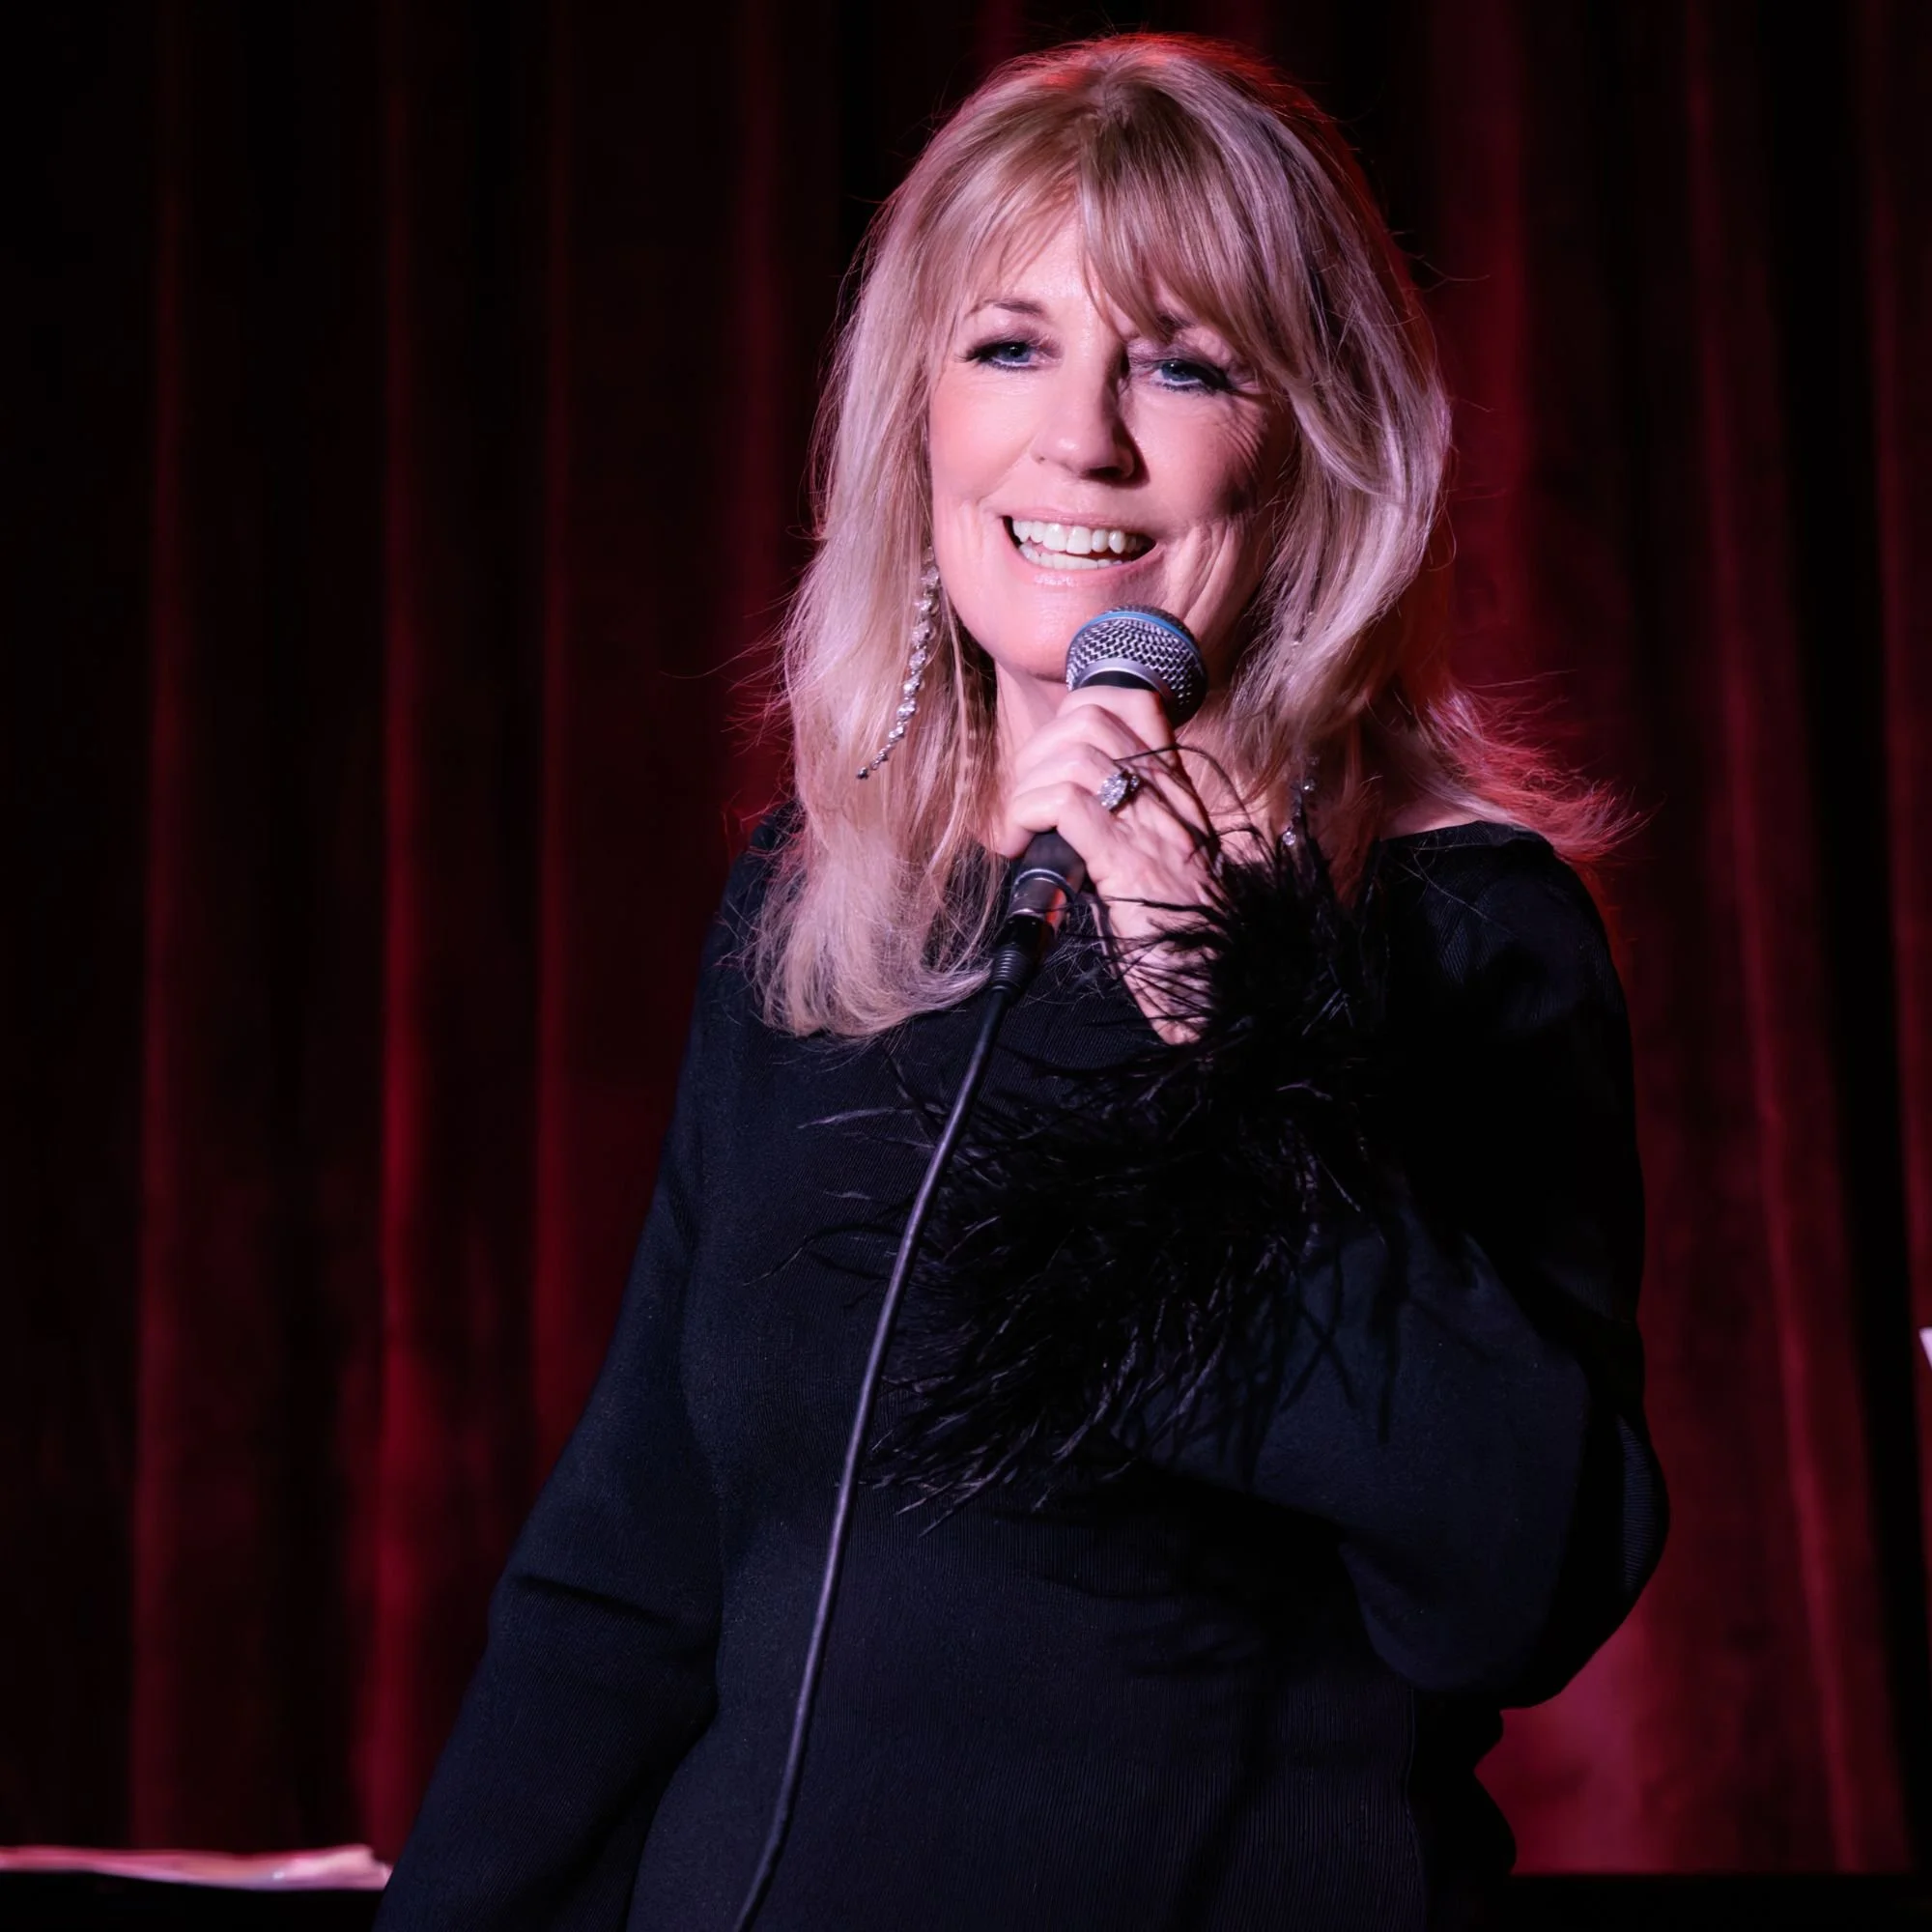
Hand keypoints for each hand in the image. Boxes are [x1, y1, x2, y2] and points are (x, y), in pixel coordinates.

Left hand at [992, 687, 1222, 1038]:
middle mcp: (1171, 800)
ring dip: (1025, 787)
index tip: (1048, 761)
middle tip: (1023, 803)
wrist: (1218, 993)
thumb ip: (1123, 831)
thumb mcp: (1158, 869)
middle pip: (1092, 716)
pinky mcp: (1131, 864)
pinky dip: (1025, 815)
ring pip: (1075, 754)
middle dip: (1037, 750)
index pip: (1135, 702)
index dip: (1075, 713)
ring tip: (1016, 831)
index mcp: (1177, 796)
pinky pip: (1066, 803)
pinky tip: (1017, 846)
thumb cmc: (1181, 942)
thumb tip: (1062, 816)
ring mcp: (1155, 828)